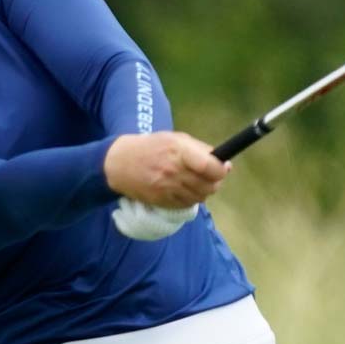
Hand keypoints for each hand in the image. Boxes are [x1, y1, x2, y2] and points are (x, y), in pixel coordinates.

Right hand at [104, 132, 229, 207]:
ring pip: (200, 197)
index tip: (222, 168)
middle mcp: (173, 171)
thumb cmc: (152, 147)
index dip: (221, 170)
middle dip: (215, 182)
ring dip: (203, 191)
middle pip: (208, 186)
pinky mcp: (162, 201)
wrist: (120, 163)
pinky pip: (187, 205)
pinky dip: (191, 199)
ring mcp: (167, 188)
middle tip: (211, 177)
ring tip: (196, 183)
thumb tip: (224, 164)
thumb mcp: (175, 139)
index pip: (210, 167)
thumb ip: (200, 150)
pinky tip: (185, 190)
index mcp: (178, 151)